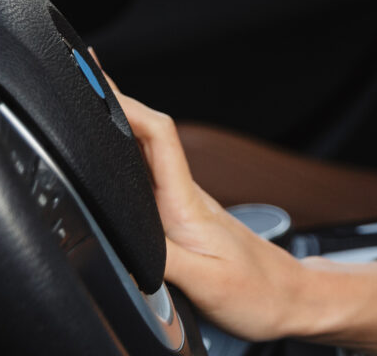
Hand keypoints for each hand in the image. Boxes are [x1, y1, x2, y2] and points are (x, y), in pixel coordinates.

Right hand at [107, 78, 376, 353]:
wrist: (292, 302)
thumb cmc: (257, 294)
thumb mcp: (205, 285)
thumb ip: (160, 262)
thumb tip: (119, 245)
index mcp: (185, 204)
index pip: (157, 136)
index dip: (127, 104)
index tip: (98, 82)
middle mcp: (185, 197)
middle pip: (147, 136)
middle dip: (116, 104)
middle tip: (85, 75)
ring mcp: (186, 207)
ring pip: (148, 155)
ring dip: (122, 127)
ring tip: (94, 104)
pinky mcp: (185, 221)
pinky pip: (151, 178)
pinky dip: (130, 156)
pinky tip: (118, 156)